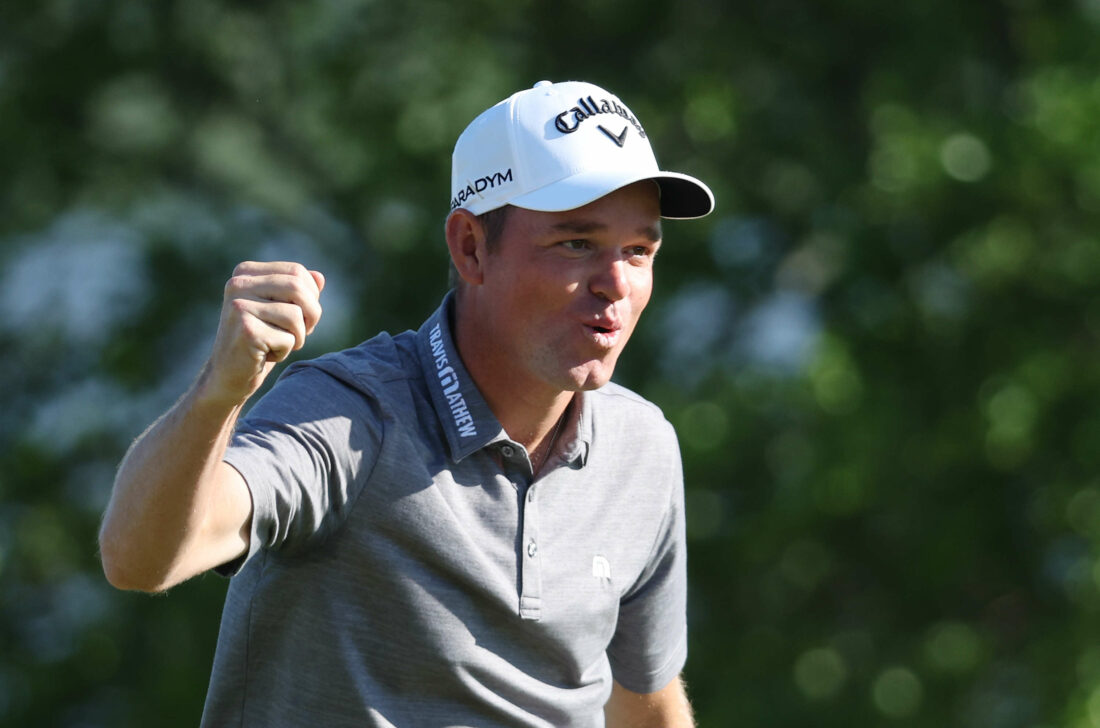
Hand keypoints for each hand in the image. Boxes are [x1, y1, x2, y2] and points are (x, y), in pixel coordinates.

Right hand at [199, 261, 324, 407]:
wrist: (228, 376)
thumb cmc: (260, 342)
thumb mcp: (281, 312)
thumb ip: (299, 292)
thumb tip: (320, 278)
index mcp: (245, 273)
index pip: (296, 271)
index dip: (310, 296)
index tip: (300, 316)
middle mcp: (238, 284)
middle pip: (298, 288)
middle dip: (311, 314)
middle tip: (299, 333)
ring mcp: (239, 307)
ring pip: (296, 315)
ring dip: (297, 337)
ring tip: (276, 344)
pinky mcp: (246, 330)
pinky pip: (289, 338)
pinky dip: (285, 351)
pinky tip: (264, 355)